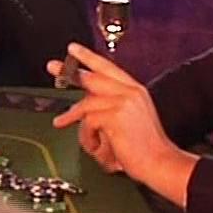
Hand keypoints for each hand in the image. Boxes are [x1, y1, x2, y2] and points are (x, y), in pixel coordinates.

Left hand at [50, 44, 197, 201]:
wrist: (160, 163)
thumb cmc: (145, 148)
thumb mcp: (130, 120)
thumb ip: (112, 106)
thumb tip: (85, 102)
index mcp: (135, 90)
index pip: (108, 68)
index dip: (89, 57)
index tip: (73, 49)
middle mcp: (130, 92)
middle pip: (94, 76)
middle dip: (70, 71)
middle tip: (52, 66)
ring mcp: (124, 102)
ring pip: (86, 103)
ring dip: (73, 117)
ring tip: (61, 122)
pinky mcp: (116, 115)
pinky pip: (88, 121)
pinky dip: (88, 136)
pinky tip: (96, 146)